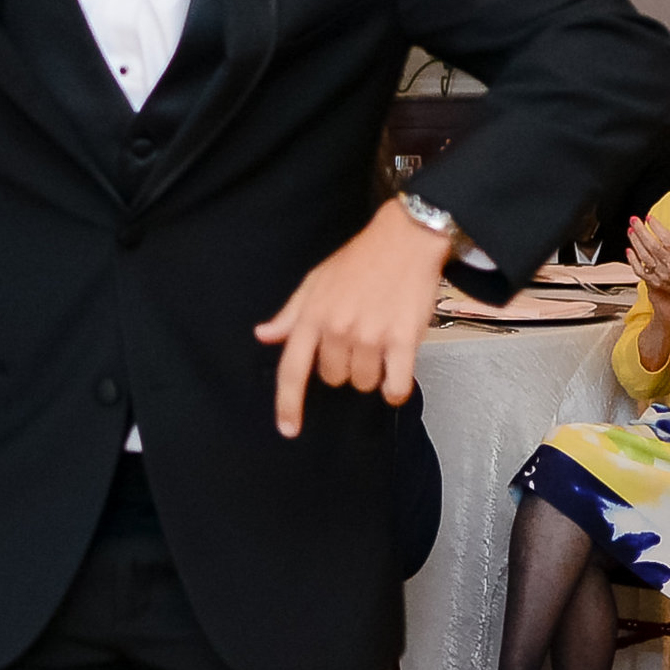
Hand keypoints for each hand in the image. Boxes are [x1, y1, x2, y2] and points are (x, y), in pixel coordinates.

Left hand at [252, 201, 451, 439]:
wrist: (404, 240)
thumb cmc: (359, 260)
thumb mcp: (314, 282)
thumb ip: (290, 314)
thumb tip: (264, 335)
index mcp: (311, 317)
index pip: (291, 370)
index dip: (288, 404)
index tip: (288, 429)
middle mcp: (337, 330)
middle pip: (333, 379)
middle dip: (343, 367)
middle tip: (357, 340)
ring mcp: (370, 336)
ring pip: (364, 383)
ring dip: (371, 373)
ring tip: (379, 343)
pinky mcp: (403, 340)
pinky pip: (395, 385)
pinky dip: (395, 389)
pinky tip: (396, 376)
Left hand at [620, 213, 669, 302]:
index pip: (666, 238)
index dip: (656, 227)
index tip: (649, 218)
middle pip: (652, 245)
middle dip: (641, 231)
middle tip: (634, 220)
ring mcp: (661, 273)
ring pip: (644, 256)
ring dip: (635, 242)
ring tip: (631, 231)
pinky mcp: (655, 281)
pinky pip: (640, 270)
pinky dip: (633, 260)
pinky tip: (629, 250)